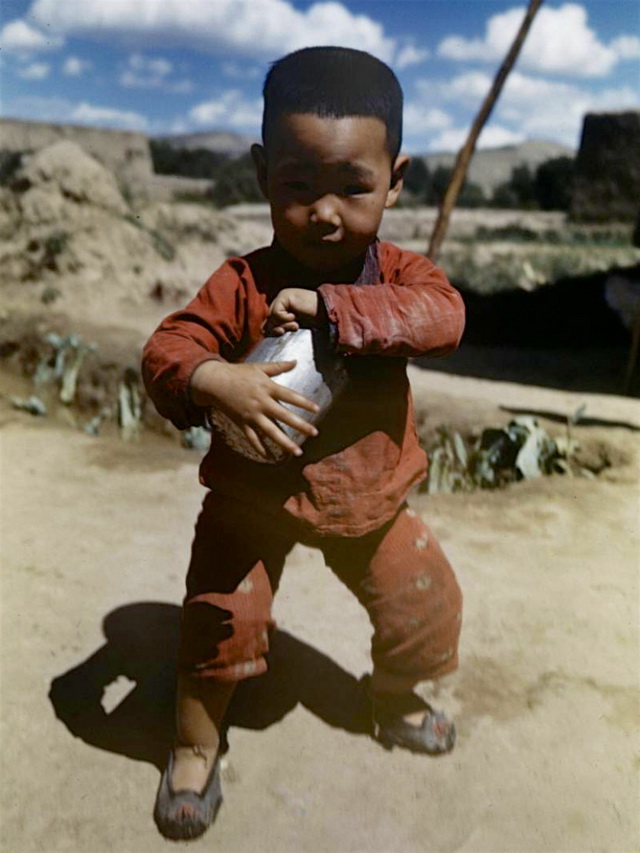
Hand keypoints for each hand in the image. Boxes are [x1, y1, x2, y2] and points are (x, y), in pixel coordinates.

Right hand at [190, 359, 318, 458]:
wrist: (214, 382)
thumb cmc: (238, 373)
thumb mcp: (259, 367)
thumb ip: (278, 367)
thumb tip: (295, 361)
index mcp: (267, 387)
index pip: (290, 396)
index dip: (304, 403)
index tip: (318, 410)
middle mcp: (261, 402)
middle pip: (284, 416)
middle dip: (300, 425)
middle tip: (315, 433)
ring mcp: (251, 415)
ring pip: (270, 431)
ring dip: (285, 443)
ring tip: (298, 452)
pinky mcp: (242, 423)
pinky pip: (253, 438)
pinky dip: (261, 448)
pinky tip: (270, 457)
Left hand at [265, 288, 318, 335]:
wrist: (326, 314)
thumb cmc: (313, 322)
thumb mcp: (294, 326)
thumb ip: (280, 326)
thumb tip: (263, 331)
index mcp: (283, 305)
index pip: (269, 320)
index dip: (273, 329)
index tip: (283, 333)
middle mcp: (281, 299)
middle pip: (268, 319)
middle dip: (277, 328)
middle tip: (292, 327)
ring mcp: (282, 296)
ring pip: (271, 316)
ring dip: (283, 324)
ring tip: (295, 324)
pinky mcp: (284, 296)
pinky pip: (276, 313)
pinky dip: (284, 319)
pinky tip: (295, 317)